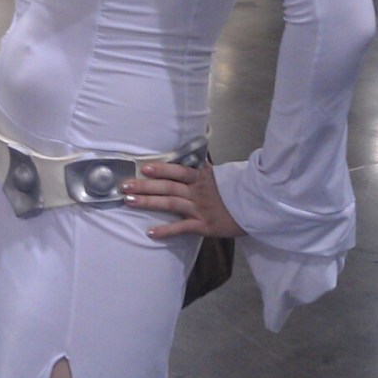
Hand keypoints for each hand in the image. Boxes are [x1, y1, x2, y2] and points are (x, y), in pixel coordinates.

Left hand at [121, 160, 244, 241]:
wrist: (253, 209)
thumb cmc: (231, 191)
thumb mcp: (217, 174)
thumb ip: (199, 165)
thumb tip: (191, 145)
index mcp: (202, 177)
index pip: (179, 171)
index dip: (161, 169)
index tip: (144, 167)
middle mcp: (198, 192)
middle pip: (168, 187)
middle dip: (145, 186)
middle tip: (124, 185)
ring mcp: (200, 209)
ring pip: (170, 204)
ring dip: (149, 202)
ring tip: (129, 201)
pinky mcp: (204, 226)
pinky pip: (182, 228)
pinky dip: (166, 230)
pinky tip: (150, 232)